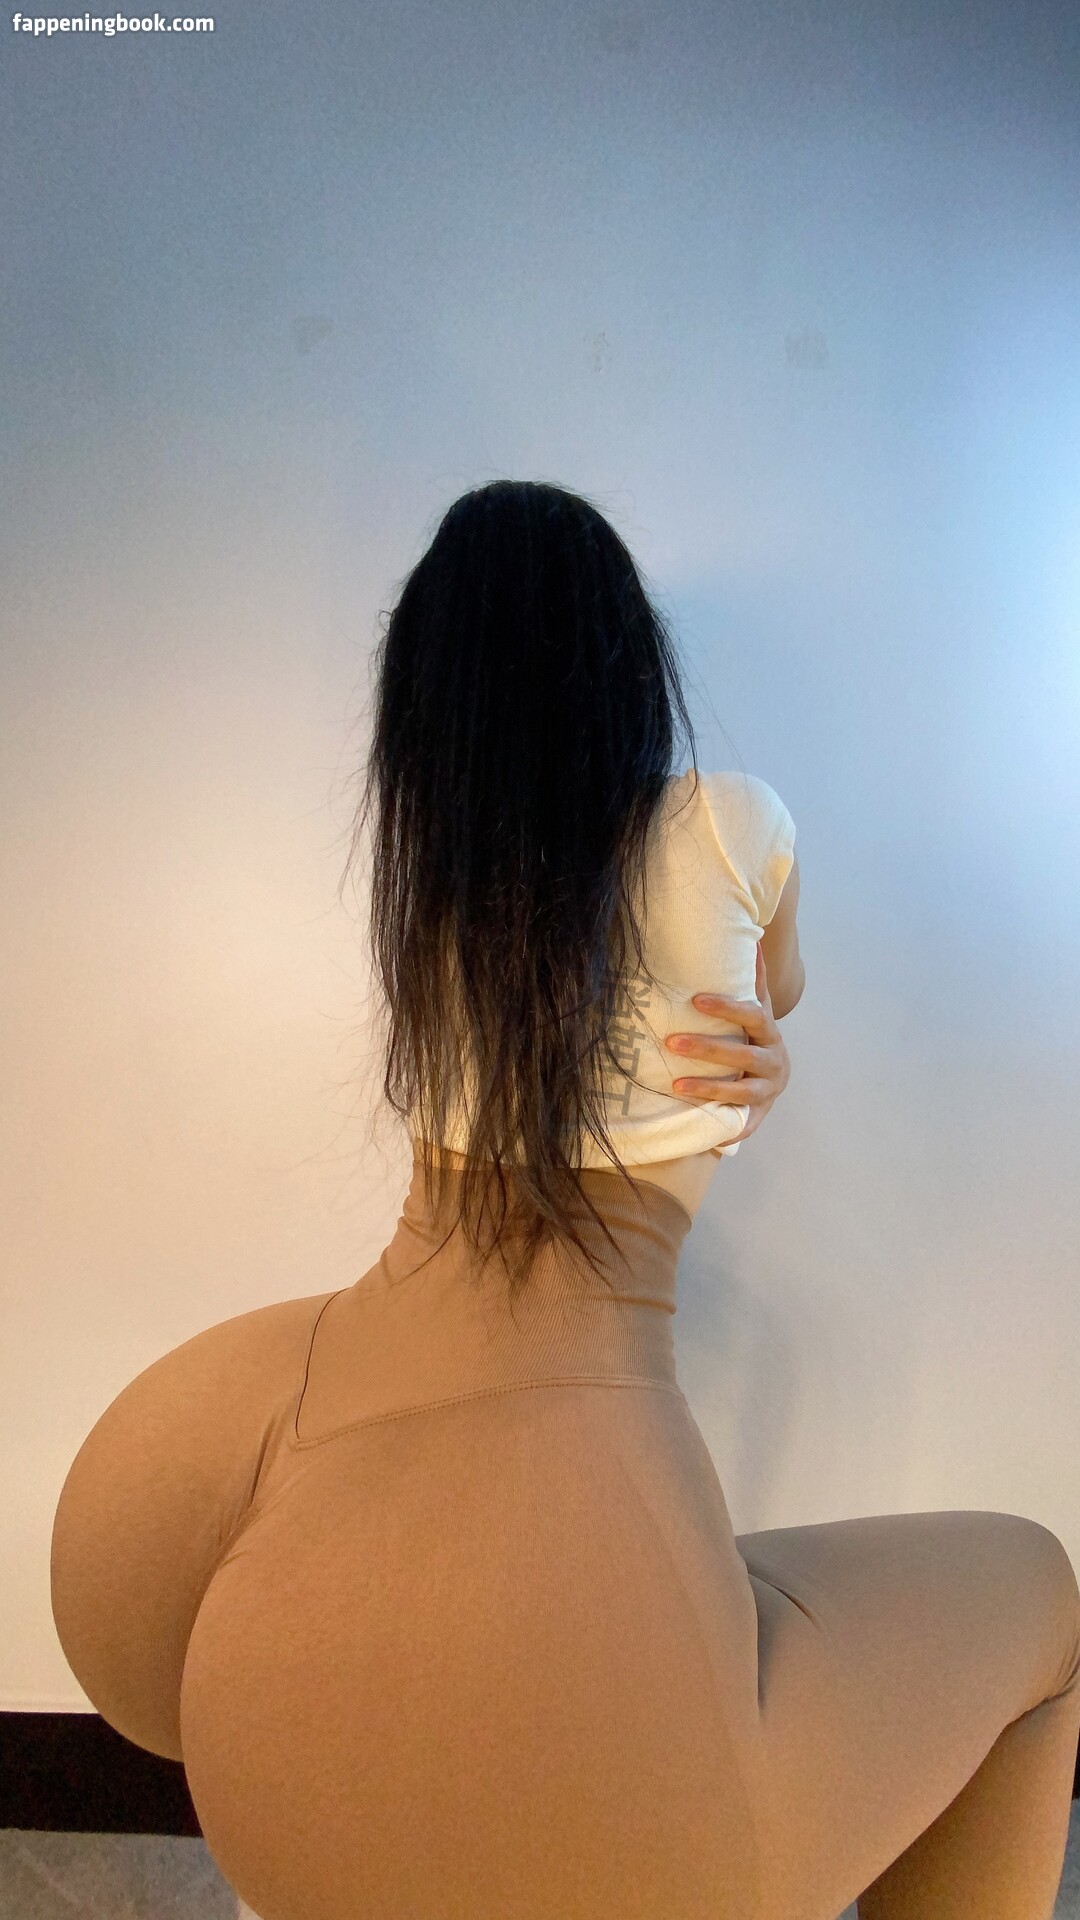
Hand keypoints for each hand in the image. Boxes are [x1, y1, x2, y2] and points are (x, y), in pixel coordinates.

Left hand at [664, 942, 790, 1145]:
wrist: (776, 1076)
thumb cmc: (756, 1036)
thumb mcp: (757, 1007)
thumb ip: (753, 978)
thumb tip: (754, 934)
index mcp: (768, 1031)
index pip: (750, 1016)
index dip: (726, 1008)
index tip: (695, 1001)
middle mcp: (773, 1060)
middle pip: (741, 1055)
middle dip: (706, 1049)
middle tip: (671, 1042)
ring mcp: (769, 1090)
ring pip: (741, 1091)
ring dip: (709, 1088)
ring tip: (676, 1085)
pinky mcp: (760, 1114)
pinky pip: (746, 1124)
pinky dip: (732, 1130)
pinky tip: (712, 1136)